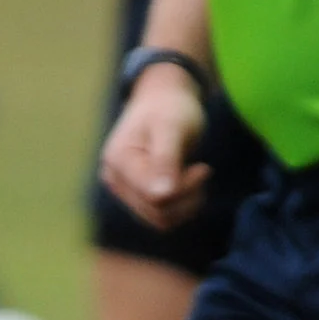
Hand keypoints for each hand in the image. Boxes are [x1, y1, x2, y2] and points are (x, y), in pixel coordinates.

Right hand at [98, 66, 210, 230]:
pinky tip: (189, 183)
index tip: (204, 168)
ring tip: (196, 175)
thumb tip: (161, 195)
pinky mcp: (136, 197)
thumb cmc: (171, 108)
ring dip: (187, 203)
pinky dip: (182, 205)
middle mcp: (114, 179)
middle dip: (187, 195)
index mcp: (118, 160)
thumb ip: (166, 159)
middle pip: (158, 212)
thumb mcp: (172, 127)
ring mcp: (124, 190)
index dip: (185, 188)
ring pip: (161, 220)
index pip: (155, 197)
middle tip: (203, 170)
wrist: (164, 99)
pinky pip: (162, 217)